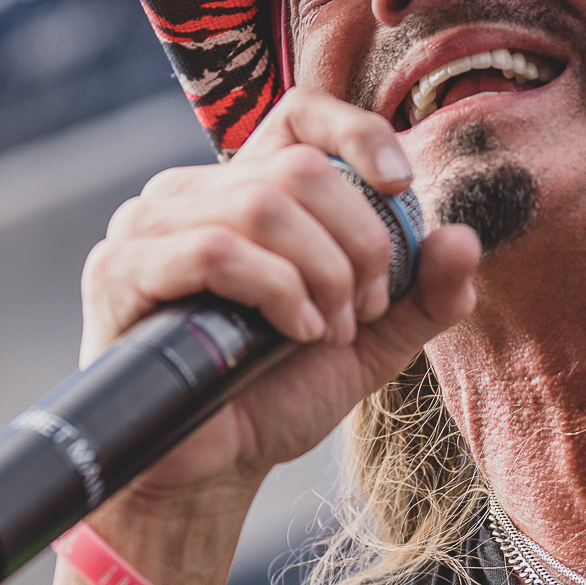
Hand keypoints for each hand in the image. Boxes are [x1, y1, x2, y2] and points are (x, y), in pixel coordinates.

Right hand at [79, 87, 480, 520]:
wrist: (213, 470)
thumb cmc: (277, 396)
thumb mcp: (371, 342)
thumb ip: (423, 294)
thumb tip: (464, 239)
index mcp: (248, 191)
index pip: (301, 114)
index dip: (359, 132)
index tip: (402, 187)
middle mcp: (192, 192)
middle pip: (302, 169)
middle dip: (358, 243)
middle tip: (363, 311)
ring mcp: (149, 225)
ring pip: (263, 203)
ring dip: (322, 273)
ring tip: (326, 330)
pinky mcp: (120, 269)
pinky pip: (216, 249)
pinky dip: (276, 290)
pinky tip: (292, 333)